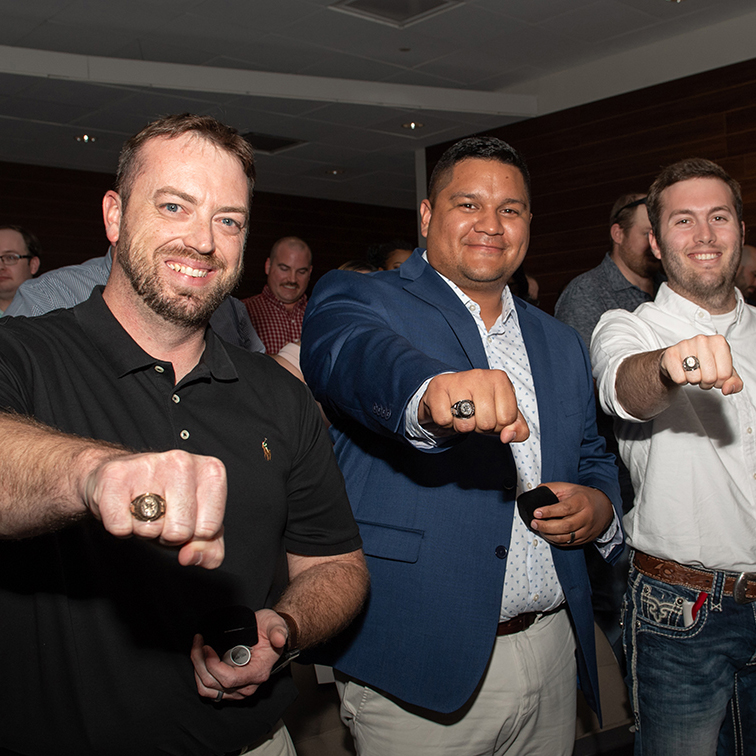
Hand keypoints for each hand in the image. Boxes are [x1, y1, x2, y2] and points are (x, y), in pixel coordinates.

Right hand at [80, 449, 226, 568]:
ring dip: (144, 530)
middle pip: (181, 531)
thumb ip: (210, 549)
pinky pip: (120, 527)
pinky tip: (125, 508)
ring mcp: (149, 464)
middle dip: (168, 535)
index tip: (184, 519)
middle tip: (161, 516)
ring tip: (143, 510)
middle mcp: (183, 460)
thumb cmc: (166, 502)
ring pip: (150, 530)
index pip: (209, 529)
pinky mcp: (115, 475)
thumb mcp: (198, 526)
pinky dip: (121, 527)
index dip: (193, 535)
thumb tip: (189, 556)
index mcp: (211, 471)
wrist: (121, 478)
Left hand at [192, 609, 289, 700]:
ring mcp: (237, 689)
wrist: (271, 636)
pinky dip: (200, 676)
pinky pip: (209, 690)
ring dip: (197, 670)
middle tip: (198, 642)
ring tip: (197, 649)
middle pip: (215, 684)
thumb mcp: (276, 625)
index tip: (206, 647)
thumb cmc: (271, 630)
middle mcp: (247, 685)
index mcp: (258, 673)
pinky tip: (200, 660)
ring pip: (208, 689)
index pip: (230, 679)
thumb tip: (279, 639)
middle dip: (200, 663)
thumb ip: (278, 631)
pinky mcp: (229, 687)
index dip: (214, 666)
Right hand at [418, 369, 528, 443]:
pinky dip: (445, 422)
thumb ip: (518, 429)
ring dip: (462, 427)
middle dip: (480, 427)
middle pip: (487, 423)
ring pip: (465, 424)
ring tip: (461, 414)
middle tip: (474, 415)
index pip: (507, 418)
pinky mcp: (438, 386)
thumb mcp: (504, 416)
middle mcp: (480, 375)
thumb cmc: (479, 405)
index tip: (491, 414)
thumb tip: (507, 436)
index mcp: (500, 379)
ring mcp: (458, 379)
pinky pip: (444, 420)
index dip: (498, 425)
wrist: (447, 395)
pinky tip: (448, 410)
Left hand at [528, 483, 612, 545]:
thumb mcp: (569, 487)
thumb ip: (552, 488)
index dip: (549, 511)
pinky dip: (556, 541)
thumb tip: (536, 492)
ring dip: (549, 535)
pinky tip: (548, 535)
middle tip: (534, 523)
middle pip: (565, 526)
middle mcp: (586, 517)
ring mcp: (586, 529)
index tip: (536, 512)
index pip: (565, 508)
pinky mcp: (585, 538)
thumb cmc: (584, 496)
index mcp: (582, 501)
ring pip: (566, 537)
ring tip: (539, 529)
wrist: (605, 507)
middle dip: (546, 526)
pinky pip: (568, 543)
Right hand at [659, 334, 741, 394]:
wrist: (681, 358)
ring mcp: (685, 345)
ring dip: (693, 381)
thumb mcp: (725, 372)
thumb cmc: (705, 364)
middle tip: (702, 375)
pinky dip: (681, 380)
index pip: (724, 375)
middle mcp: (702, 340)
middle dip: (706, 382)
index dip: (719, 382)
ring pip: (694, 378)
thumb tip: (727, 389)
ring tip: (692, 372)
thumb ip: (734, 382)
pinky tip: (682, 371)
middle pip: (709, 377)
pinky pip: (679, 378)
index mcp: (719, 342)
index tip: (715, 375)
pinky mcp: (670, 353)